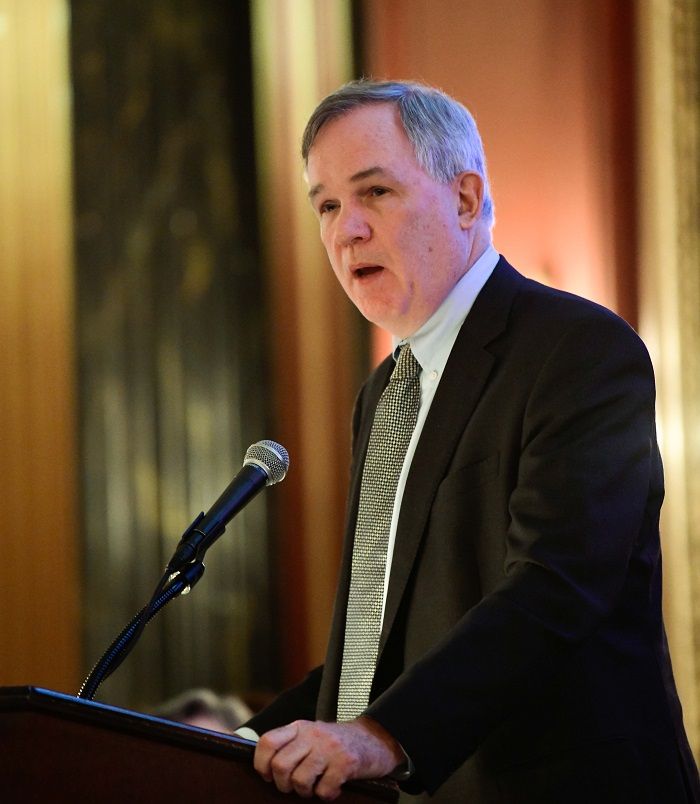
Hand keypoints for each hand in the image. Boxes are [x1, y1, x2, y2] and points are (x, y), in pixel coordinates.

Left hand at [253, 716, 404, 799]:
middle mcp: (312, 734)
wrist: (375, 738)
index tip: (269, 775)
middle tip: (294, 786)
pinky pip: (323, 790)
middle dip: (284, 785)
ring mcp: (330, 747)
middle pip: (280, 766)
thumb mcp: (311, 736)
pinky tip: (334, 788)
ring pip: (300, 780)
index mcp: (299, 727)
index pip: (267, 742)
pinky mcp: (346, 762)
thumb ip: (290, 745)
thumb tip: (264, 768)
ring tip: (315, 787)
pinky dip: (327, 795)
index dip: (262, 764)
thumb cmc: (336, 744)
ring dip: (305, 792)